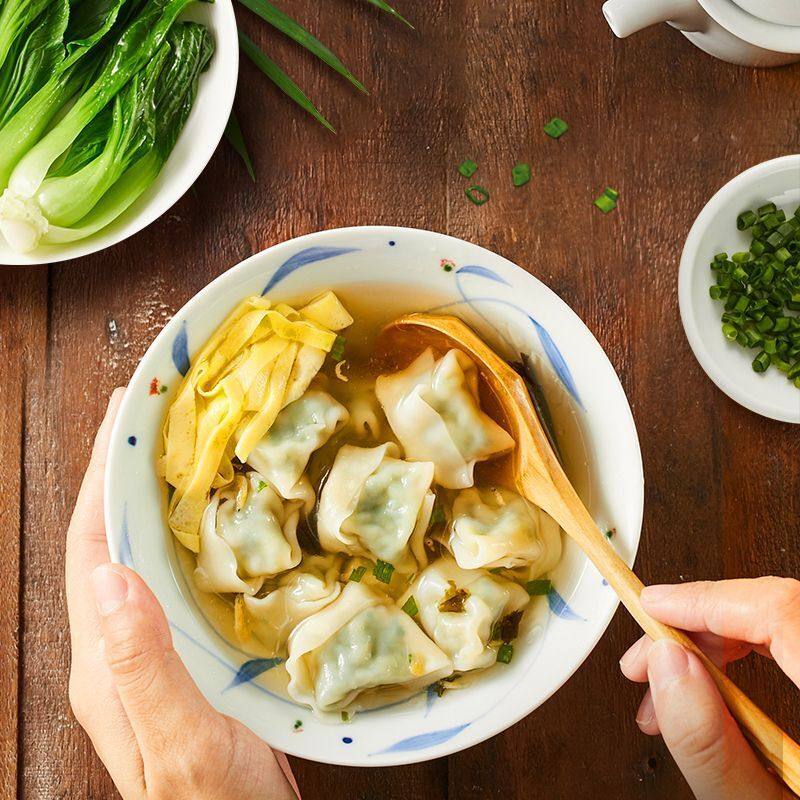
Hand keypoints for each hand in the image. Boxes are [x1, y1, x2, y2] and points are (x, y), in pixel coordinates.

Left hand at [66, 389, 300, 799]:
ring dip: (161, 498)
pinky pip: (181, 578)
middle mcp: (120, 649)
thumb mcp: (179, 745)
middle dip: (128, 474)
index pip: (94, 550)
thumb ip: (142, 668)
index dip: (106, 479)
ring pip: (149, 555)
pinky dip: (195, 535)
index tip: (126, 417)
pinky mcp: (187, 658)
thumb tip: (113, 576)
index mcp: (105, 662)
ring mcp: (153, 653)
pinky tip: (225, 518)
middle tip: (160, 414)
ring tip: (192, 448)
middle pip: (115, 542)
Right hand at [620, 579, 799, 799]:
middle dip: (701, 627)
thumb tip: (667, 666)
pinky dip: (747, 655)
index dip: (709, 600)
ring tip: (671, 684)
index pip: (782, 612)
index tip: (656, 608)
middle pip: (781, 609)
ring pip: (786, 621)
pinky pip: (795, 644)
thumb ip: (713, 746)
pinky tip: (714, 685)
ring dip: (717, 643)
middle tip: (650, 660)